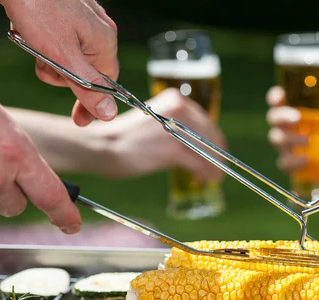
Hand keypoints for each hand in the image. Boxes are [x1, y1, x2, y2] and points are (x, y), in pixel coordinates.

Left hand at [0, 0, 118, 125]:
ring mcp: (83, 19)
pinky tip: (29, 30)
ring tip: (31, 41)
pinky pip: (57, 39)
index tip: (79, 121)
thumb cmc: (38, 8)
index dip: (91, 104)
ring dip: (47, 58)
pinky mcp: (66, 12)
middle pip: (84, 70)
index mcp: (104, 41)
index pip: (106, 84)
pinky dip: (42, 42)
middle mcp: (99, 29)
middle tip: (42, 63)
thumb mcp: (62, 56)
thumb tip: (109, 114)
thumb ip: (87, 87)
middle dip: (60, 74)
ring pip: (68, 56)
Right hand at [94, 88, 226, 179]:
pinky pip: (201, 165)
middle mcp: (179, 110)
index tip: (215, 152)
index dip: (213, 139)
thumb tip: (192, 140)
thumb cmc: (122, 136)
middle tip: (218, 169)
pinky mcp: (173, 150)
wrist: (100, 145)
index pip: (205, 121)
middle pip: (211, 136)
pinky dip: (207, 174)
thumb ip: (172, 124)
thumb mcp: (152, 119)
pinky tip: (204, 181)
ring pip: (209, 151)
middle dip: (218, 154)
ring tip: (213, 178)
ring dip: (215, 167)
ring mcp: (177, 130)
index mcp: (175, 100)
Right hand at [265, 85, 318, 250]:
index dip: (276, 97)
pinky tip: (306, 161)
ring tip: (307, 141)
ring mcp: (291, 149)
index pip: (283, 102)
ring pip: (276, 139)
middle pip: (274, 119)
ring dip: (287, 138)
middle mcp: (292, 131)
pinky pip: (283, 162)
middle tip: (296, 117)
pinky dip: (293, 160)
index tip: (280, 95)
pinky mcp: (293, 168)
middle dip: (280, 116)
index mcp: (303, 116)